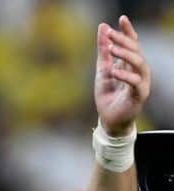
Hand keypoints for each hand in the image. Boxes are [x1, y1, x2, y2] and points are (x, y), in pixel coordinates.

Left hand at [94, 16, 150, 136]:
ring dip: (125, 55)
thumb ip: (103, 51)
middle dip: (123, 40)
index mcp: (130, 64)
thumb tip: (103, 27)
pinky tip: (114, 71)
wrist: (109, 120)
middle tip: (110, 34)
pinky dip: (126, 75)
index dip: (128, 31)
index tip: (121, 18)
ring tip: (111, 49)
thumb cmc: (108, 95)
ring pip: (139, 63)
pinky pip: (135, 83)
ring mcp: (141, 82)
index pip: (132, 43)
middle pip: (135, 50)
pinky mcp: (139, 95)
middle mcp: (138, 71)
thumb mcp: (102, 70)